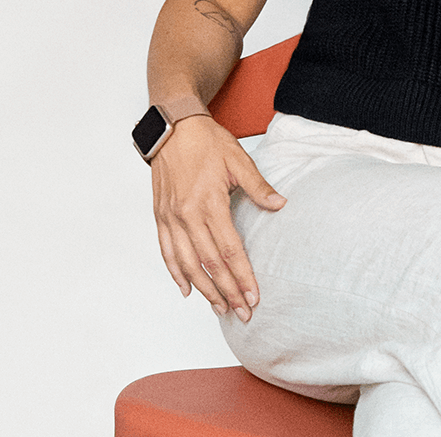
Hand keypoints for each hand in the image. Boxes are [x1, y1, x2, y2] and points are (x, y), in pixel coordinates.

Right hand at [151, 114, 285, 321]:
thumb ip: (258, 187)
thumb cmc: (208, 142)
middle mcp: (187, 215)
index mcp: (209, 202)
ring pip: (187, 264)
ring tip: (220, 308)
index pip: (229, 250)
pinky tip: (187, 290)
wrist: (173, 128)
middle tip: (243, 312)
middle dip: (228, 292)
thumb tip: (280, 205)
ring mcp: (171, 218)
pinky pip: (167, 252)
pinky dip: (176, 273)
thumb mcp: (239, 159)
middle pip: (210, 264)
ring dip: (204, 290)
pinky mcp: (160, 217)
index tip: (254, 296)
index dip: (242, 276)